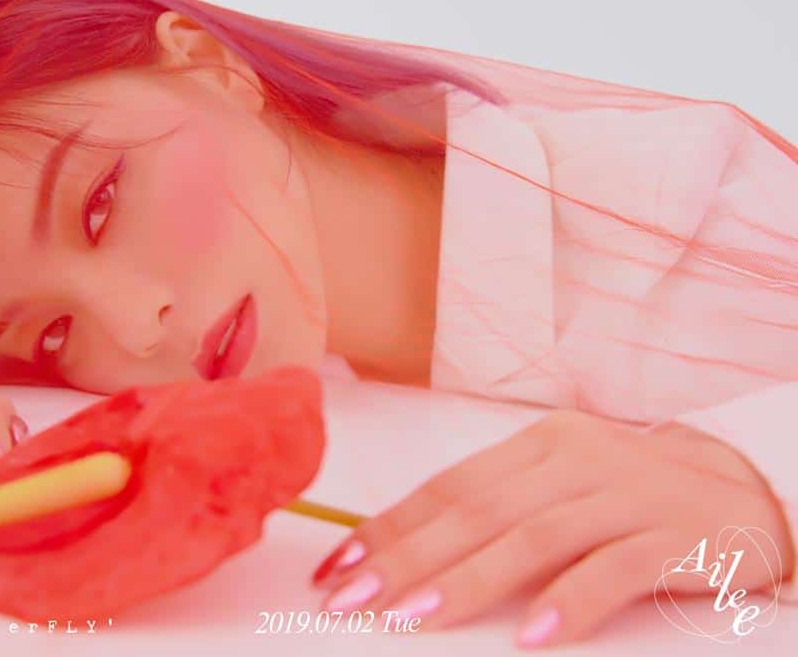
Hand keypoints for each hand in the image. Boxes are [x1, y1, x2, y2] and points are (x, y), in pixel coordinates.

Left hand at [310, 409, 794, 646]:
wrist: (742, 489)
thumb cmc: (630, 495)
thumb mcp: (560, 487)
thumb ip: (500, 510)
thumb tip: (413, 556)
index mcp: (539, 444)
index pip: (448, 486)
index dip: (389, 526)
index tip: (338, 565)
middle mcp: (577, 459)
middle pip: (477, 512)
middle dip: (406, 558)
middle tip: (352, 599)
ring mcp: (627, 494)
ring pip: (533, 537)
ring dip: (468, 580)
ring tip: (414, 618)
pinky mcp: (676, 536)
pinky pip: (614, 570)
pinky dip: (569, 603)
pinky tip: (530, 637)